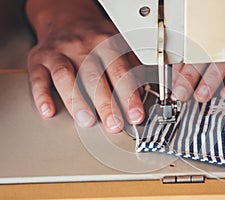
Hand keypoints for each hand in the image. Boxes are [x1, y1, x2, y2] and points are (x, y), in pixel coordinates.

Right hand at [26, 0, 144, 132]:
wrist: (66, 18)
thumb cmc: (94, 37)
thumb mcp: (117, 43)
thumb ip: (130, 67)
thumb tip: (141, 93)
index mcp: (105, 42)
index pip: (120, 71)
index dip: (129, 95)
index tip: (135, 115)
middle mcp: (82, 46)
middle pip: (94, 77)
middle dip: (105, 104)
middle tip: (114, 125)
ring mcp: (59, 52)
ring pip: (66, 77)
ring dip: (77, 101)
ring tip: (87, 121)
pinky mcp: (40, 59)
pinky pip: (38, 77)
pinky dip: (42, 95)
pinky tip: (49, 110)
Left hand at [172, 0, 224, 101]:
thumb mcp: (216, 31)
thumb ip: (198, 51)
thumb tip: (180, 77)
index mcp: (210, 21)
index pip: (189, 47)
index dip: (179, 68)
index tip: (173, 86)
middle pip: (204, 51)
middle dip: (190, 75)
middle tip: (181, 93)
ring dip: (211, 80)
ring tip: (201, 96)